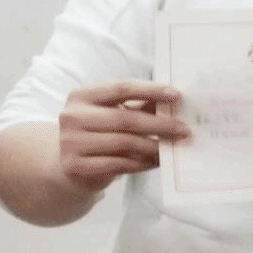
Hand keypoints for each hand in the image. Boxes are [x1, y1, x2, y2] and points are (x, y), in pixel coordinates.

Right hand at [58, 81, 187, 190]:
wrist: (68, 164)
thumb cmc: (99, 132)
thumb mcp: (114, 113)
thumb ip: (140, 105)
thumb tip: (175, 102)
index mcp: (82, 96)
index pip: (121, 88)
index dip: (151, 90)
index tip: (178, 96)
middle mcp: (72, 116)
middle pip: (125, 118)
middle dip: (160, 124)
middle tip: (184, 129)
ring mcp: (70, 141)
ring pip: (123, 143)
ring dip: (153, 146)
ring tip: (172, 147)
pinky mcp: (75, 165)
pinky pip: (118, 164)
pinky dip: (141, 163)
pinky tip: (155, 161)